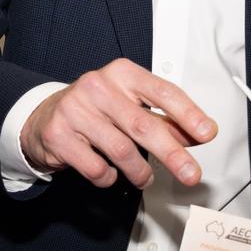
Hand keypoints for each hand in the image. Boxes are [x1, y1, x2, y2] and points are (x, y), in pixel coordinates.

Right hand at [20, 58, 216, 189]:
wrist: (44, 116)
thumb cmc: (96, 109)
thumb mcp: (131, 105)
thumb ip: (164, 119)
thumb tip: (198, 134)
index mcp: (122, 73)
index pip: (162, 91)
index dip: (188, 113)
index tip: (206, 132)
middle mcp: (98, 86)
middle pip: (144, 125)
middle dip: (173, 154)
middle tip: (190, 173)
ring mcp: (76, 109)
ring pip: (121, 150)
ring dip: (140, 171)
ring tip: (145, 177)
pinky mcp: (58, 134)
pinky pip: (95, 167)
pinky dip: (109, 177)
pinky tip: (110, 172)